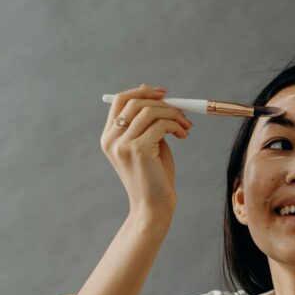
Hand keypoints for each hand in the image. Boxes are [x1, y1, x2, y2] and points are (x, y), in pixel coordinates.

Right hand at [100, 83, 193, 215]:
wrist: (153, 207)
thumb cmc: (154, 177)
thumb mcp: (149, 143)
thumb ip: (147, 120)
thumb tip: (147, 88)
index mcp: (109, 136)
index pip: (121, 100)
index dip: (143, 91)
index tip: (164, 94)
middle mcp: (111, 139)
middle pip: (134, 101)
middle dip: (162, 102)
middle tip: (182, 112)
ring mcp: (122, 144)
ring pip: (149, 111)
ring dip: (173, 115)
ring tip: (185, 127)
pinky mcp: (137, 150)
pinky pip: (160, 124)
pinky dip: (175, 125)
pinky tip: (183, 135)